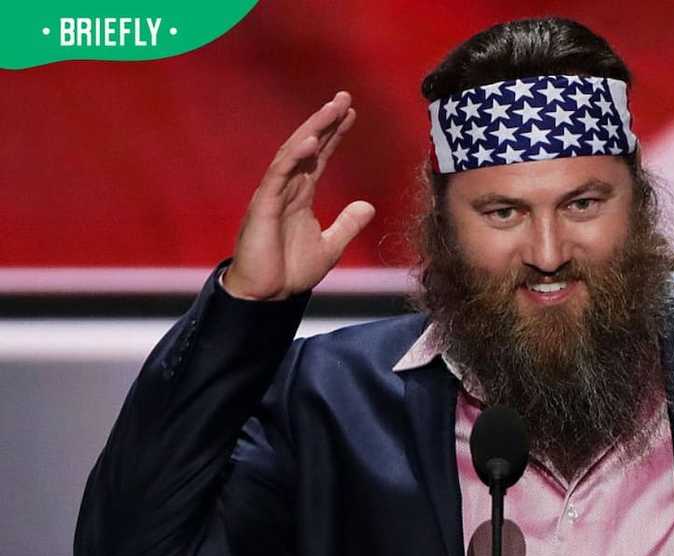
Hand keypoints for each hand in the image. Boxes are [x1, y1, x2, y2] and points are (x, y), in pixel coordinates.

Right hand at [224, 91, 375, 299]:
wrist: (267, 297)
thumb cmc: (290, 272)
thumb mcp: (330, 247)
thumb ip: (347, 225)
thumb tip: (368, 205)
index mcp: (300, 196)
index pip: (319, 157)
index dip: (335, 135)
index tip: (351, 113)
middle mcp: (286, 189)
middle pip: (307, 147)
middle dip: (325, 121)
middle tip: (344, 97)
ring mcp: (272, 195)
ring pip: (292, 154)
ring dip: (312, 130)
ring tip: (331, 109)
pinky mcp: (262, 207)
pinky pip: (278, 176)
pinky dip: (293, 158)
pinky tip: (310, 142)